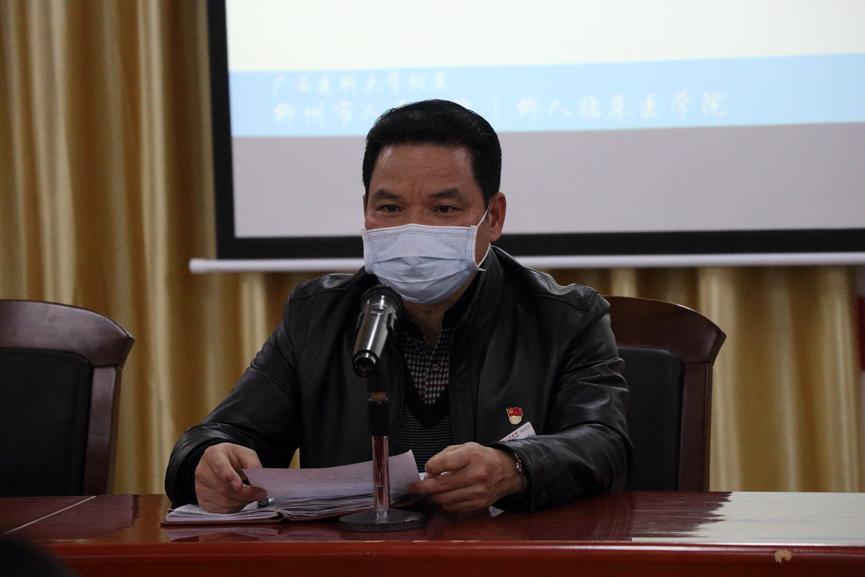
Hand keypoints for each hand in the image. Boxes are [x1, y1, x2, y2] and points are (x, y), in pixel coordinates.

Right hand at [194, 443, 266, 512]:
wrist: (220, 464)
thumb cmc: (233, 458)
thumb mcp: (245, 454)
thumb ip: (253, 464)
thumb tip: (258, 479)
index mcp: (213, 454)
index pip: (220, 466)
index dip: (229, 476)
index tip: (239, 485)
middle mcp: (202, 472)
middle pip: (224, 488)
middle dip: (245, 493)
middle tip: (260, 494)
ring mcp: (199, 488)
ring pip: (224, 501)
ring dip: (242, 501)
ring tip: (251, 495)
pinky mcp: (202, 501)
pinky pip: (221, 510)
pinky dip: (235, 507)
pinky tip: (241, 500)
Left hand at [409, 442, 523, 511]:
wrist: (507, 471)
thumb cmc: (482, 458)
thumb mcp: (465, 447)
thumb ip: (444, 457)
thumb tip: (429, 473)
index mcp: (472, 456)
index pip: (443, 463)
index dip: (430, 467)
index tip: (427, 469)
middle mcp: (476, 474)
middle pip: (441, 486)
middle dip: (423, 487)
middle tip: (413, 487)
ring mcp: (478, 492)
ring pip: (445, 500)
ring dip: (432, 497)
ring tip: (428, 491)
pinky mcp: (478, 505)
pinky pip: (453, 508)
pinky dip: (444, 504)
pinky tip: (442, 497)